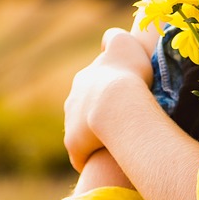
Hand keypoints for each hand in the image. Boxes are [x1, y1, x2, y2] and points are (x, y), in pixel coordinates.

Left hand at [62, 28, 153, 171]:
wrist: (116, 105)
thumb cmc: (127, 75)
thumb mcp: (125, 44)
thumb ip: (115, 37)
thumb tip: (109, 39)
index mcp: (85, 79)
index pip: (93, 84)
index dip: (106, 91)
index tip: (120, 98)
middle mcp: (72, 100)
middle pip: (83, 108)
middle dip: (96, 114)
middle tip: (119, 123)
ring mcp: (71, 123)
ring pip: (80, 131)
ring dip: (93, 137)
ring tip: (113, 145)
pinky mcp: (74, 145)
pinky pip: (80, 154)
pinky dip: (89, 157)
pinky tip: (103, 162)